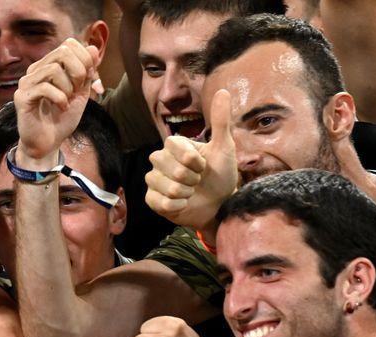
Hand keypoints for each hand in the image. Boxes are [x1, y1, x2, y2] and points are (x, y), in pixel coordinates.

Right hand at [14, 38, 102, 163]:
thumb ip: (87, 72)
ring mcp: (27, 82)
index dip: (84, 59)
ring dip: (68, 87)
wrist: (47, 143)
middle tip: (77, 89)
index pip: (68, 44)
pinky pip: (45, 88)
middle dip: (78, 71)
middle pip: (62, 51)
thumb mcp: (81, 93)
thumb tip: (92, 47)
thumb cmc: (61, 119)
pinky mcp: (22, 97)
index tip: (86, 79)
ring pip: (54, 69)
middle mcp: (36, 70)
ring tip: (67, 100)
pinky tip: (62, 108)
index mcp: (49, 65)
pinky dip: (60, 99)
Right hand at [145, 89, 237, 231]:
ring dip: (186, 193)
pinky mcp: (151, 200)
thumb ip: (220, 121)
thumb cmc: (220, 175)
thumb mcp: (224, 147)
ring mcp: (154, 180)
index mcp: (173, 146)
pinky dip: (178, 206)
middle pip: (171, 168)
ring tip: (191, 193)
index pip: (175, 146)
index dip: (193, 159)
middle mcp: (159, 160)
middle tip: (198, 181)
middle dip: (191, 178)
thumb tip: (223, 91)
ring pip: (167, 187)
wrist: (219, 204)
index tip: (203, 165)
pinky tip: (183, 204)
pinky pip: (161, 202)